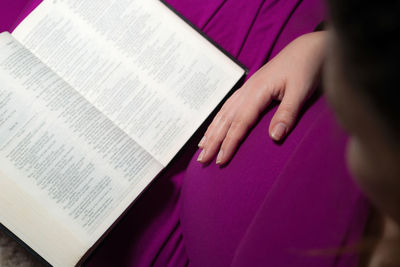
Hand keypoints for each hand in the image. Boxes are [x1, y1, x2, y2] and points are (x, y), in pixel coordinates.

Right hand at [197, 31, 326, 164]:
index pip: (239, 123)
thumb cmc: (306, 68)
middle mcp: (247, 91)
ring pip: (224, 112)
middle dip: (213, 141)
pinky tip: (215, 126)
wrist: (308, 47)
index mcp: (257, 92)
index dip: (229, 143)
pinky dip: (219, 119)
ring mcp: (247, 88)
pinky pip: (228, 106)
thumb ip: (287, 113)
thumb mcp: (301, 91)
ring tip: (202, 146)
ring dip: (212, 130)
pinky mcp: (250, 88)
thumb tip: (274, 137)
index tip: (220, 160)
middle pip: (226, 119)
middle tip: (202, 160)